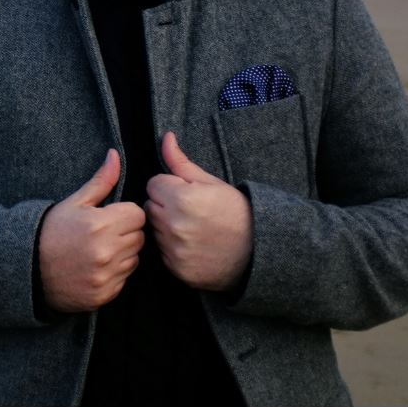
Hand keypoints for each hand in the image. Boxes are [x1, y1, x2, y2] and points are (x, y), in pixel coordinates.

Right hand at [37, 148, 145, 312]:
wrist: (27, 269)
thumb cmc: (51, 231)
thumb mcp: (74, 203)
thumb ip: (101, 182)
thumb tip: (116, 155)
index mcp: (99, 225)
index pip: (138, 215)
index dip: (125, 213)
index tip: (110, 216)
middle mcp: (106, 252)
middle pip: (139, 237)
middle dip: (125, 232)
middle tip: (103, 233)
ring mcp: (105, 276)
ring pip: (134, 259)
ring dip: (123, 254)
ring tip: (98, 250)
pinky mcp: (104, 295)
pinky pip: (124, 280)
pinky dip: (114, 274)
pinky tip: (95, 267)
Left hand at [144, 131, 252, 292]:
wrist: (257, 251)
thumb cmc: (235, 211)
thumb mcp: (211, 182)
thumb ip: (181, 162)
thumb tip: (166, 137)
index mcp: (181, 198)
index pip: (153, 184)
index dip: (169, 186)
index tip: (185, 193)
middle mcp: (174, 225)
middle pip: (150, 207)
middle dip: (165, 205)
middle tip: (189, 210)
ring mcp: (174, 250)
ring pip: (154, 230)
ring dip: (166, 227)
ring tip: (192, 228)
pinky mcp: (176, 269)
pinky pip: (162, 252)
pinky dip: (172, 248)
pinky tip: (192, 245)